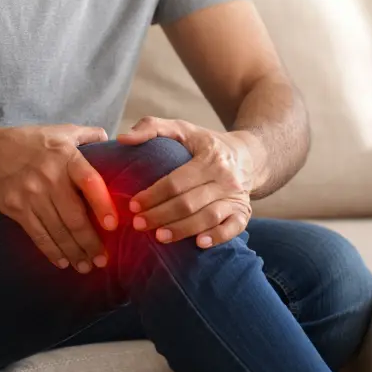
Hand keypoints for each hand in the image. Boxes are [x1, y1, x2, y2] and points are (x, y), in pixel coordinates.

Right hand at [0, 124, 118, 272]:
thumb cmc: (28, 141)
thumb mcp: (58, 131)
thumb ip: (86, 134)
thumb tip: (110, 137)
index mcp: (66, 157)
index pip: (90, 182)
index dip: (103, 205)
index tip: (113, 226)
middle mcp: (50, 177)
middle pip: (74, 216)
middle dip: (90, 242)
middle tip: (102, 260)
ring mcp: (31, 194)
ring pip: (58, 230)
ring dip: (74, 252)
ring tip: (86, 266)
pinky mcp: (16, 208)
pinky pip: (38, 234)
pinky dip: (51, 251)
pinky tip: (62, 262)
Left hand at [117, 117, 255, 248]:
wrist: (248, 156)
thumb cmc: (205, 144)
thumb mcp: (181, 128)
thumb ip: (151, 127)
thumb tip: (123, 138)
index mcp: (209, 157)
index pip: (177, 181)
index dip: (153, 195)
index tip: (133, 205)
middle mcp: (226, 178)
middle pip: (190, 202)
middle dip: (161, 215)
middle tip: (138, 224)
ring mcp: (236, 197)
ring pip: (208, 217)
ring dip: (183, 229)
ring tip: (159, 237)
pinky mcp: (244, 213)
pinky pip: (233, 228)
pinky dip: (217, 237)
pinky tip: (198, 244)